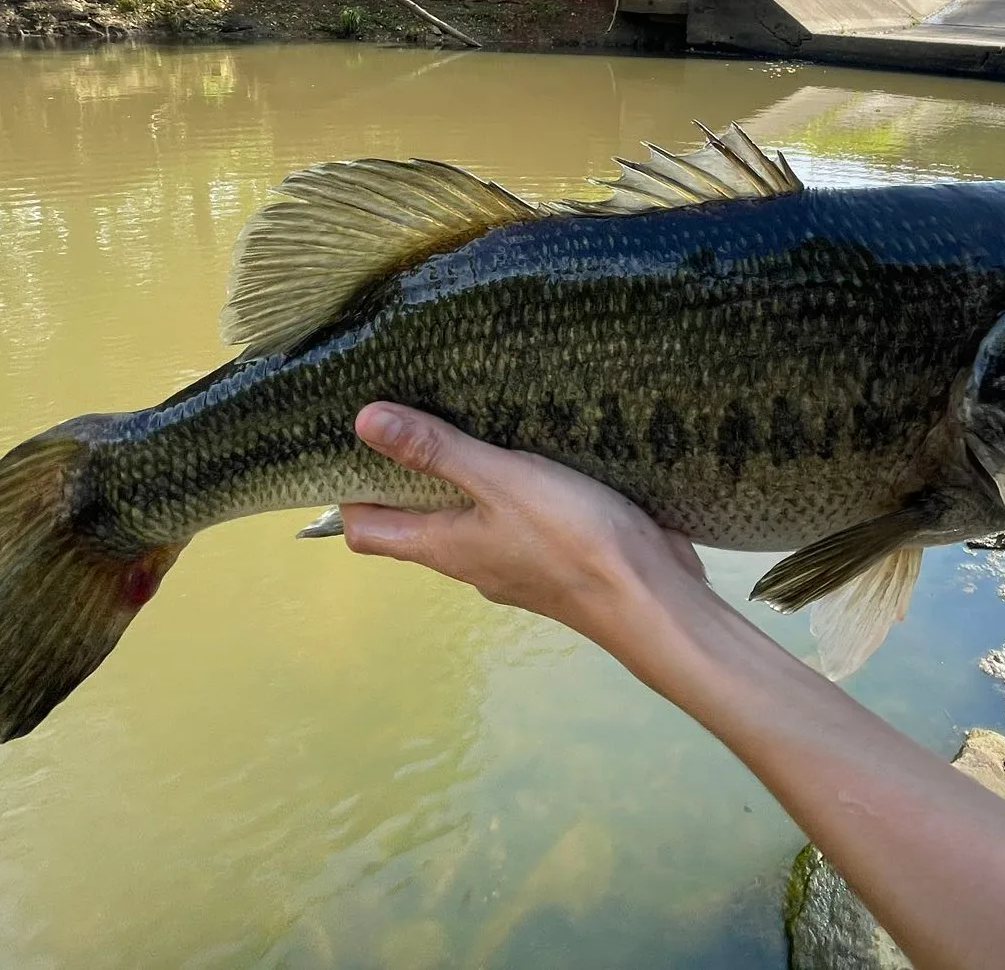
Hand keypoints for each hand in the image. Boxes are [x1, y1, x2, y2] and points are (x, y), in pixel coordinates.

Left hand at [343, 403, 711, 651]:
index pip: (366, 531)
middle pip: (413, 520)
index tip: (349, 438)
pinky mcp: (552, 550)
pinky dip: (506, 481)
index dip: (349, 490)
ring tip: (462, 411)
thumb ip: (436, 452)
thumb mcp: (500, 482)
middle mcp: (469, 559)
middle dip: (403, 471)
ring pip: (466, 515)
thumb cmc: (572, 540)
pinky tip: (525, 442)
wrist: (656, 598)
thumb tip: (362, 421)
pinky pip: (512, 513)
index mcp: (442, 547)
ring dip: (459, 473)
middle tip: (405, 405)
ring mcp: (512, 558)